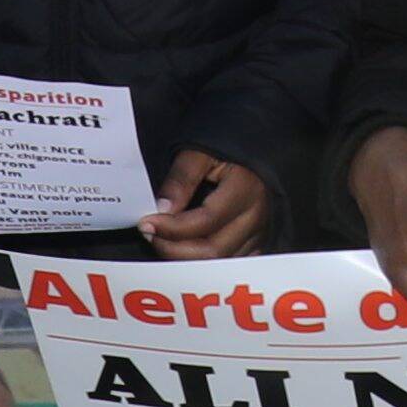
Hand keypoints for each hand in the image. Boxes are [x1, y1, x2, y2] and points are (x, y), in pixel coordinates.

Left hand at [141, 147, 271, 260]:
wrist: (254, 142)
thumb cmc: (226, 143)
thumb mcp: (200, 150)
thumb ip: (182, 178)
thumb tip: (162, 210)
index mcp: (246, 189)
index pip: (205, 221)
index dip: (171, 228)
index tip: (146, 223)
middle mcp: (257, 215)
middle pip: (213, 250)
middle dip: (174, 248)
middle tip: (150, 234)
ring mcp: (261, 232)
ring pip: (220, 263)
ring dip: (186, 258)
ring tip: (164, 240)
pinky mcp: (259, 241)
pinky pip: (230, 264)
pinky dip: (205, 263)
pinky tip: (187, 250)